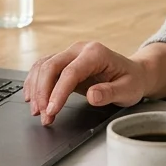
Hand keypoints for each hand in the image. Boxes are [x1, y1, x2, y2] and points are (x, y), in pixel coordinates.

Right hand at [23, 41, 147, 125]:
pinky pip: (43, 68)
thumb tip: (92, 96)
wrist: (134, 73)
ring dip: (36, 88)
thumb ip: (110, 93)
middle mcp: (80, 50)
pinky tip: (32, 98)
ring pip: (43, 66)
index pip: (70, 72)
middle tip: (43, 115)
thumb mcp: (128, 90)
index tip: (51, 110)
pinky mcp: (64, 62)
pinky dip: (35, 83)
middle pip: (51, 66)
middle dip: (43, 92)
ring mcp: (70, 54)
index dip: (58, 92)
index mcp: (96, 53)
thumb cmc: (131, 81)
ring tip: (36, 112)